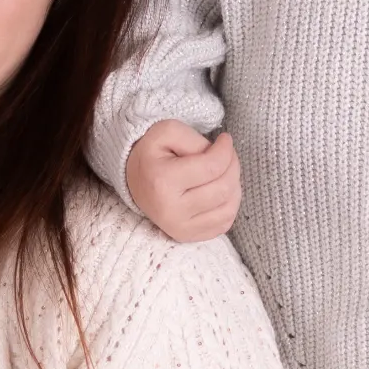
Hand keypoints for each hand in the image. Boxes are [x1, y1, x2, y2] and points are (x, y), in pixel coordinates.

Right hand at [125, 120, 240, 242]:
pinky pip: (224, 223)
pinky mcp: (188, 236)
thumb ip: (194, 139)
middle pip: (224, 188)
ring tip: (223, 171)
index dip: (226, 150)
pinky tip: (220, 190)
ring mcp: (180, 228)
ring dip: (234, 185)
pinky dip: (229, 204)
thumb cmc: (152, 154)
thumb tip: (222, 153)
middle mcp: (171, 211)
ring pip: (229, 207)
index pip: (213, 167)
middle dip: (233, 166)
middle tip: (226, 154)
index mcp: (162, 182)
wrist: (134, 181)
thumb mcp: (166, 132)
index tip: (224, 139)